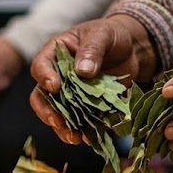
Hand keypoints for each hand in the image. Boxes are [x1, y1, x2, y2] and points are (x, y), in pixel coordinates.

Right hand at [29, 15, 159, 144]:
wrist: (131, 48)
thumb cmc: (111, 35)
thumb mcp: (102, 34)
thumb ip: (92, 49)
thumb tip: (83, 71)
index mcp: (55, 54)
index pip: (41, 66)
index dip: (44, 78)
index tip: (54, 87)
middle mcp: (57, 76)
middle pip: (42, 97)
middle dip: (48, 112)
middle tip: (58, 122)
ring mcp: (70, 94)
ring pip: (58, 114)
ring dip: (63, 127)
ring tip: (74, 137)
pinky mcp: (85, 107)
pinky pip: (79, 121)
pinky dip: (83, 131)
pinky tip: (90, 138)